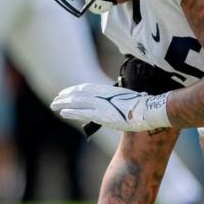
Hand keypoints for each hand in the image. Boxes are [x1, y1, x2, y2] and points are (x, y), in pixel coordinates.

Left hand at [51, 83, 170, 131]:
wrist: (150, 110)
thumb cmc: (145, 105)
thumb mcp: (131, 98)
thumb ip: (122, 99)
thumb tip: (126, 100)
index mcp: (109, 91)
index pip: (87, 88)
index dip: (75, 90)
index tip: (67, 92)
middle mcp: (103, 95)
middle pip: (79, 93)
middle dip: (66, 96)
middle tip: (56, 98)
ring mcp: (101, 105)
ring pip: (77, 102)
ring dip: (63, 103)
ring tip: (54, 104)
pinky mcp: (101, 115)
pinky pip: (82, 113)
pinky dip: (71, 112)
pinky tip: (62, 112)